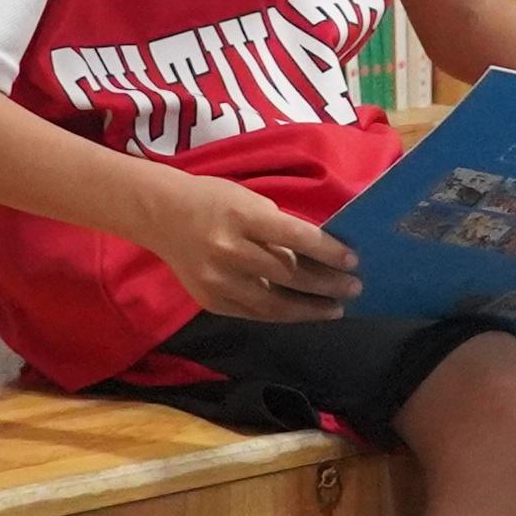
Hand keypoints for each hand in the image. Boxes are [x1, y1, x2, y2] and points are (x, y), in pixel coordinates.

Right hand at [137, 170, 360, 323]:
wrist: (162, 216)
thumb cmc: (214, 201)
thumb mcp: (249, 201)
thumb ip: (280, 226)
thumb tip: (321, 254)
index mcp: (242, 217)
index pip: (296, 237)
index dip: (328, 252)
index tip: (353, 261)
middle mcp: (229, 251)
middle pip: (288, 273)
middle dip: (326, 284)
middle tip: (353, 288)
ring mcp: (218, 280)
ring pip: (273, 303)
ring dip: (310, 309)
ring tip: (335, 309)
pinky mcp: (211, 301)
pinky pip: (254, 314)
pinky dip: (282, 314)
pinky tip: (302, 312)